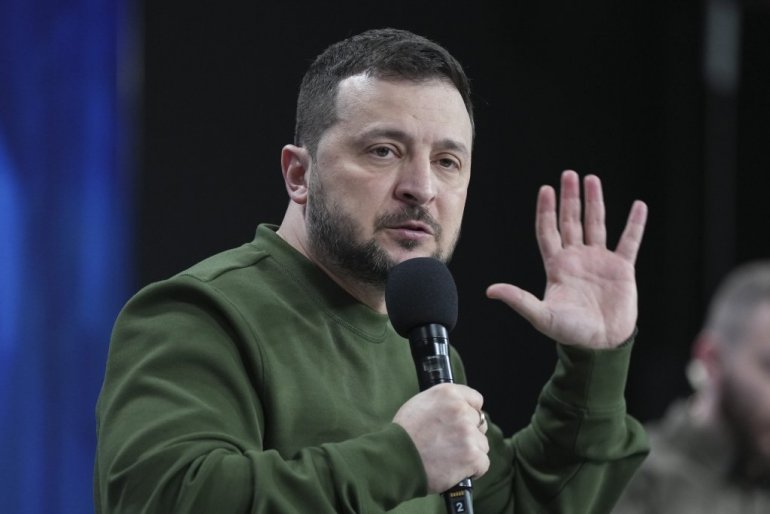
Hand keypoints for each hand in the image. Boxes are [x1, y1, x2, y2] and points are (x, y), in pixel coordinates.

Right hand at [393, 384, 489, 493]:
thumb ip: (444, 402)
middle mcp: (461, 410)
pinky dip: (472, 470)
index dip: (469, 413)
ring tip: (449, 457)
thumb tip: (461, 408)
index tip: (463, 422)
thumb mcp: (420, 403)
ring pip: (482, 444)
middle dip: (469, 433)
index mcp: (448, 393)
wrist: (396, 459)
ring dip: (470, 452)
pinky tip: (456, 468)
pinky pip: (483, 463)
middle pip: (479, 423)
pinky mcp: (472, 456)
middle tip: (450, 443)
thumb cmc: (404, 434)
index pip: (476, 400)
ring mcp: (468, 433)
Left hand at [486, 170, 647, 348]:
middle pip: (571, 221)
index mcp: (557, 266)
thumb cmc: (569, 332)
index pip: (548, 231)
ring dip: (595, 202)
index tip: (545, 190)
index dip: (546, 211)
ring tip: (592, 180)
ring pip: (597, 224)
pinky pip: (629, 241)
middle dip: (569, 198)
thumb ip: (519, 300)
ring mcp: (600, 261)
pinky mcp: (622, 268)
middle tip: (568, 175)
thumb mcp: (541, 316)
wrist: (600, 344)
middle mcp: (577, 258)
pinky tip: (639, 206)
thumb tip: (491, 291)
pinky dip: (634, 224)